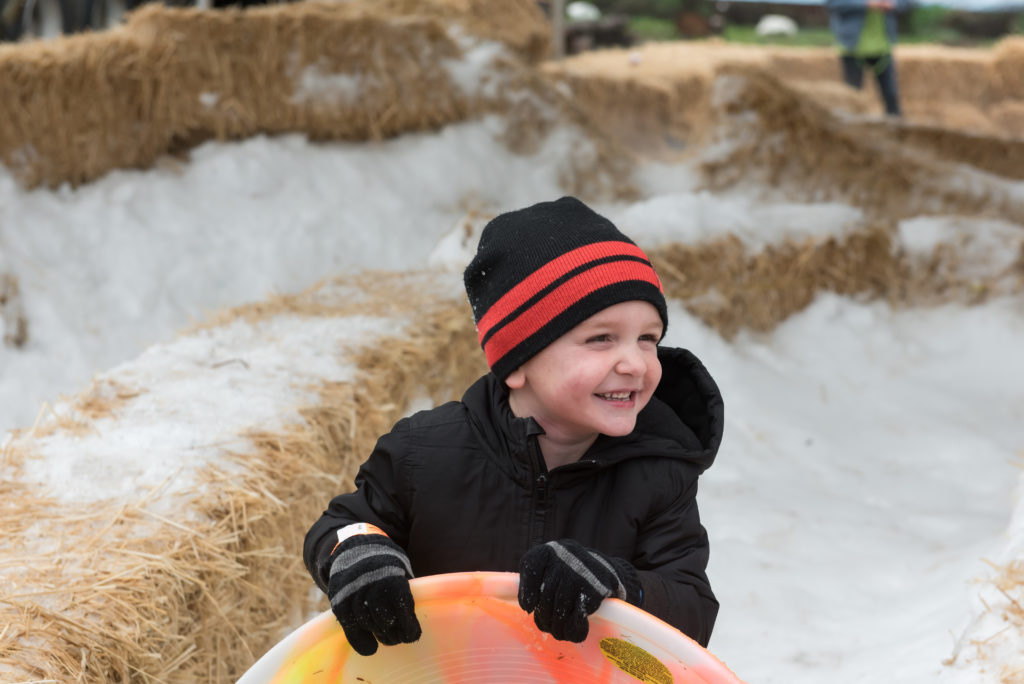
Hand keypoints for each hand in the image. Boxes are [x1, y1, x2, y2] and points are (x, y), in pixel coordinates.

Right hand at [326, 534, 420, 655]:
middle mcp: (371, 588)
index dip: (409, 627)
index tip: (413, 635)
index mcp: (391, 580)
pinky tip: (370, 647)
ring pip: (367, 625)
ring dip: (379, 636)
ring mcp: (353, 595)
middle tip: (400, 638)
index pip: (403, 611)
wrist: (356, 547)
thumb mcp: (401, 569)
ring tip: (387, 638)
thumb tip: (414, 618)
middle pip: (385, 622)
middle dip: (395, 634)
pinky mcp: (339, 602)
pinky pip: (349, 627)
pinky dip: (360, 641)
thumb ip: (406, 591)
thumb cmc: (386, 562)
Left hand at [518, 539, 640, 641]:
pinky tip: (574, 632)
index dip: (527, 591)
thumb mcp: (554, 568)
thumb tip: (528, 607)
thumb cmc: (574, 574)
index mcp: (550, 551)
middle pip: (546, 594)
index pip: (531, 566)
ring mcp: (581, 572)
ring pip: (560, 608)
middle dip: (545, 617)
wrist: (610, 572)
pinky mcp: (596, 589)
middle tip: (548, 628)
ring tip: (560, 633)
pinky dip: (574, 628)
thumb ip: (537, 581)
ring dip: (558, 626)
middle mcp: (565, 556)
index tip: (529, 608)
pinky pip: (578, 615)